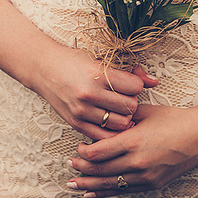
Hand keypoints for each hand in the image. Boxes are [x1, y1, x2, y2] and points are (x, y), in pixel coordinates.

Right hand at [28, 44, 157, 140]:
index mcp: (97, 74)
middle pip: (130, 107)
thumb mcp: (99, 60)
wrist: (42, 69)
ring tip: (115, 108)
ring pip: (120, 123)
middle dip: (130, 102)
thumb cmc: (72, 62)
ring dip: (122, 117)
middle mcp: (90, 94)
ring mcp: (82, 111)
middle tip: (122, 96)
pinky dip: (112, 131)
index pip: (135, 88)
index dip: (136, 85)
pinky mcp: (76, 123)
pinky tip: (109, 121)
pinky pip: (105, 137)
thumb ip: (129, 73)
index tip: (128, 83)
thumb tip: (154, 81)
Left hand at [66, 102, 197, 197]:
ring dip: (90, 185)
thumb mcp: (144, 112)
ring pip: (111, 184)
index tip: (77, 147)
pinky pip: (125, 191)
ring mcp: (146, 176)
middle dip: (82, 170)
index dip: (83, 153)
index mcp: (133, 141)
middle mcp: (138, 162)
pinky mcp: (154, 184)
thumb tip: (101, 117)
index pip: (98, 153)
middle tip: (69, 166)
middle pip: (101, 170)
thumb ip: (121, 116)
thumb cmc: (173, 119)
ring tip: (73, 185)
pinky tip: (93, 193)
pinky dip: (107, 192)